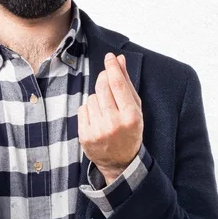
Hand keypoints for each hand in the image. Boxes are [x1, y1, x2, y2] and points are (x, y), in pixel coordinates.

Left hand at [77, 53, 143, 184]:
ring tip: (105, 111)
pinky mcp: (85, 136)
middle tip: (106, 79)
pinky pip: (82, 109)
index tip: (109, 57)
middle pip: (102, 87)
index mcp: (131, 116)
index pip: (118, 84)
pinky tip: (97, 119)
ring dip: (97, 98)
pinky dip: (88, 110)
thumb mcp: (135, 109)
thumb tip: (119, 59)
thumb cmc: (130, 130)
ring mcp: (98, 131)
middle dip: (103, 78)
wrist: (120, 162)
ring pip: (91, 97)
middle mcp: (114, 124)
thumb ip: (126, 83)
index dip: (112, 67)